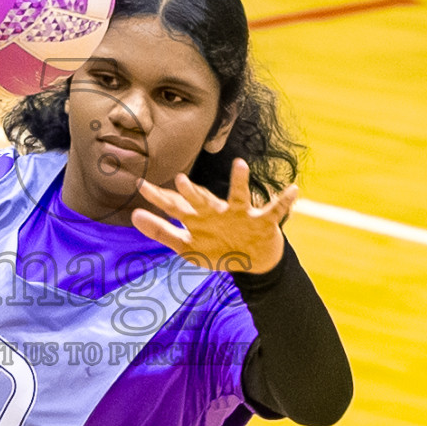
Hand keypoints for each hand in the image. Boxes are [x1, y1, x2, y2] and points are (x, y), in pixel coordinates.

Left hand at [131, 159, 298, 273]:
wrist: (254, 260)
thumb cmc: (218, 249)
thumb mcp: (187, 247)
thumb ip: (161, 231)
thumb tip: (134, 215)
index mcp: (198, 218)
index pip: (175, 206)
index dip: (159, 198)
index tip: (140, 185)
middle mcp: (217, 212)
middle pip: (203, 200)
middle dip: (193, 192)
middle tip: (179, 180)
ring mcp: (241, 215)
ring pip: (239, 197)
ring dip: (239, 183)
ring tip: (240, 165)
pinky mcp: (262, 222)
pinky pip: (274, 210)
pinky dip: (284, 201)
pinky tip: (292, 189)